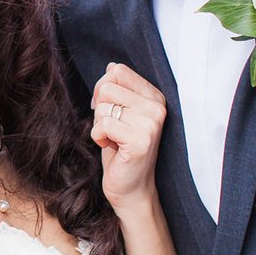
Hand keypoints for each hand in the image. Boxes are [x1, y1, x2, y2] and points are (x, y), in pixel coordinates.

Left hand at [89, 63, 166, 209]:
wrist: (131, 188)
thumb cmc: (121, 150)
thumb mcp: (121, 114)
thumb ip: (119, 90)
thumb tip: (111, 67)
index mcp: (154, 96)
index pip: (118, 70)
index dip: (103, 89)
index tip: (109, 110)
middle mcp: (157, 107)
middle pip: (108, 86)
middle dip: (100, 108)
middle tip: (112, 128)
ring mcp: (151, 124)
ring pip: (103, 107)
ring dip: (100, 126)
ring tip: (114, 140)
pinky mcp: (140, 140)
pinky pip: (103, 125)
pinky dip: (98, 138)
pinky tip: (112, 148)